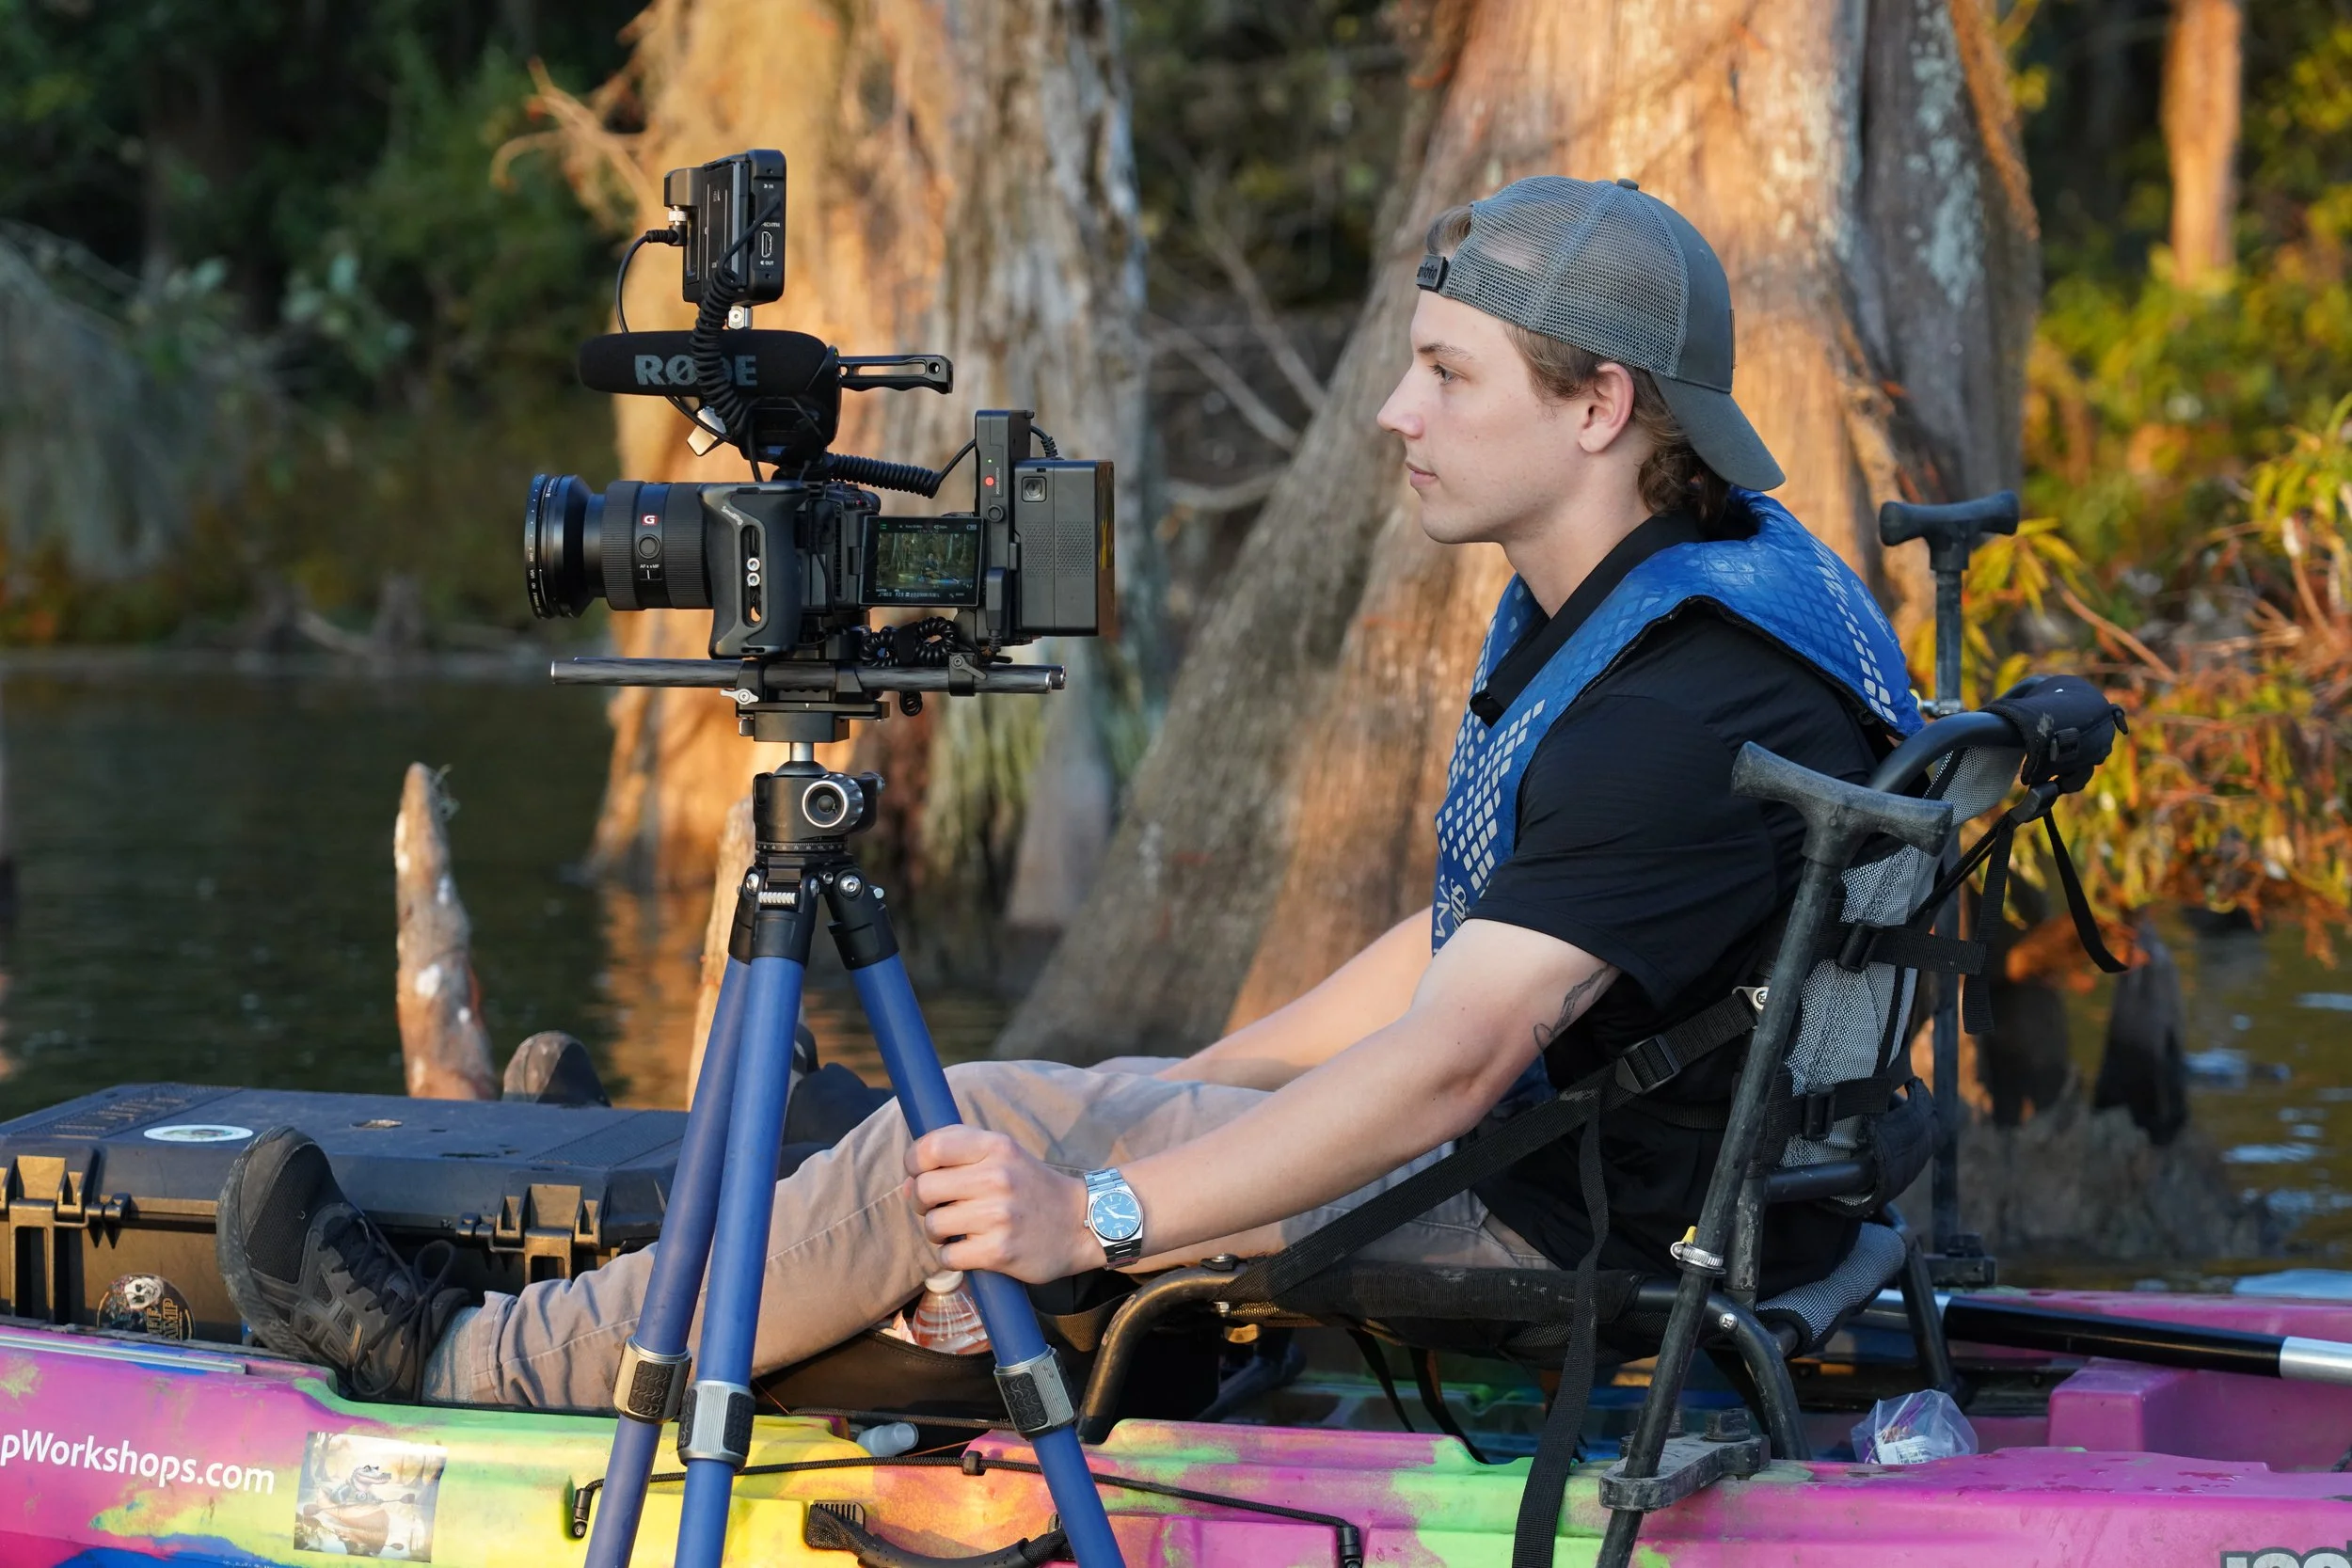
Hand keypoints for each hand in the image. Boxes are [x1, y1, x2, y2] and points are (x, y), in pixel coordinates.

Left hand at [905, 1125, 1096, 1282]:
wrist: (1082, 1223)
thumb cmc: (1032, 1188)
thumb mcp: (1005, 1153)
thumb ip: (959, 1153)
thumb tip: (908, 1181)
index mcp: (996, 1147)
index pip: (931, 1148)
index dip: (913, 1162)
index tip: (919, 1173)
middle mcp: (997, 1177)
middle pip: (924, 1189)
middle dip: (922, 1202)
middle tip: (940, 1206)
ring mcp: (999, 1216)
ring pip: (933, 1226)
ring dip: (939, 1232)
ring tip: (961, 1230)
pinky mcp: (1000, 1251)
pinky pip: (948, 1257)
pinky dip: (953, 1257)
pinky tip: (972, 1249)